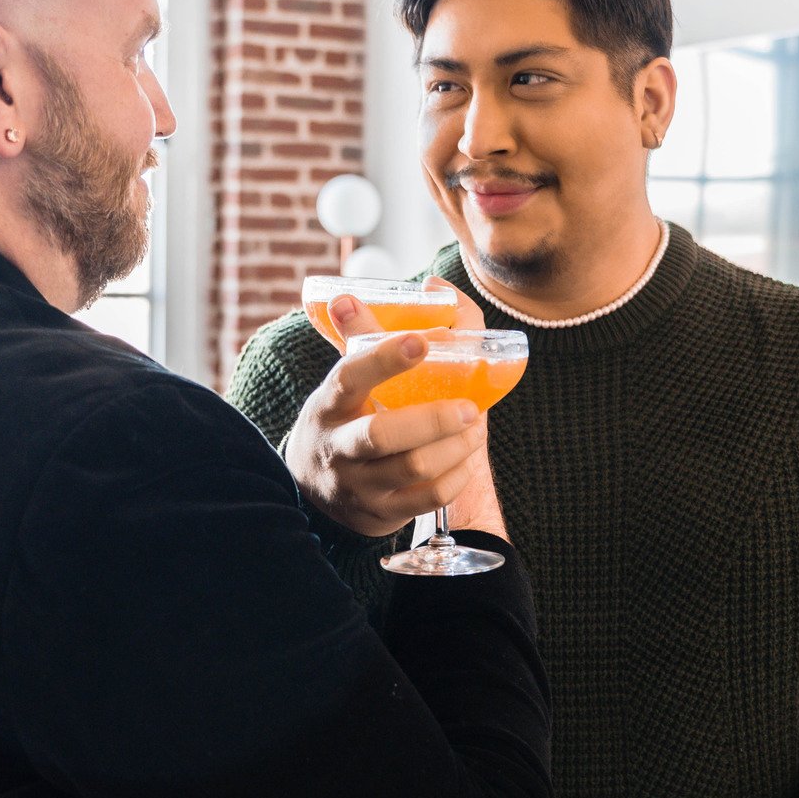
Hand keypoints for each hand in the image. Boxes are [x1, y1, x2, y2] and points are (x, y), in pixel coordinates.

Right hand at [284, 293, 500, 539]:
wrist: (322, 492)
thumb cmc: (349, 418)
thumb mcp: (350, 380)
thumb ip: (389, 334)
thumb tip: (432, 285)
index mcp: (329, 403)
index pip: (349, 377)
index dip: (384, 359)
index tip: (422, 340)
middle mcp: (338, 445)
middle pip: (381, 434)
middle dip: (432, 419)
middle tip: (469, 407)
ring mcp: (359, 483)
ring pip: (412, 468)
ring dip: (454, 446)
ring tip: (476, 427)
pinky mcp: (381, 512)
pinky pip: (426, 499)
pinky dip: (455, 477)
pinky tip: (466, 457)